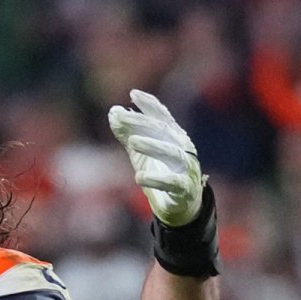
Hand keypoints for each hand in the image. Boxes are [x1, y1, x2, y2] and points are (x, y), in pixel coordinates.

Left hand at [108, 90, 204, 226]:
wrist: (180, 205)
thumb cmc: (160, 172)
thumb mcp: (141, 152)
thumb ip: (128, 134)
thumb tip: (113, 113)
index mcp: (174, 137)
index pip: (162, 117)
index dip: (150, 105)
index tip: (133, 94)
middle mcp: (183, 148)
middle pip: (164, 131)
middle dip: (142, 123)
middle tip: (122, 118)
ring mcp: (187, 168)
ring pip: (173, 153)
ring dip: (153, 146)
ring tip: (133, 142)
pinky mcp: (186, 189)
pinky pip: (174, 182)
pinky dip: (157, 179)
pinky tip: (140, 177)